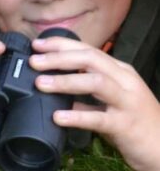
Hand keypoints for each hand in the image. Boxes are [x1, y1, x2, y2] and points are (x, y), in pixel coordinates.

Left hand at [30, 36, 159, 170]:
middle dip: (59, 58)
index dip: (61, 45)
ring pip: (96, 82)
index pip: (88, 49)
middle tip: (34, 61)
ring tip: (40, 84)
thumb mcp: (111, 100)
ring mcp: (127, 101)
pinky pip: (99, 118)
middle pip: (90, 59)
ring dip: (65, 81)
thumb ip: (87, 94)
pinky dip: (77, 115)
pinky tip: (58, 117)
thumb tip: (57, 89)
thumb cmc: (136, 121)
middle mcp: (124, 80)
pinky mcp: (127, 125)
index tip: (38, 44)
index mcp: (119, 71)